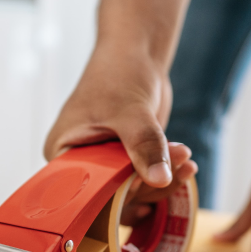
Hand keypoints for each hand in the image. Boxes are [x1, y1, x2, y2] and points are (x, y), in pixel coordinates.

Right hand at [44, 43, 197, 207]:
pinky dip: (168, 174)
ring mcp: (106, 164)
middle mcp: (81, 164)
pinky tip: (187, 165)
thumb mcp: (130, 111)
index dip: (115, 197)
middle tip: (178, 162)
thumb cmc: (118, 74)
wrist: (135, 54)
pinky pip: (146, 179)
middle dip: (148, 184)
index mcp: (63, 154)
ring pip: (135, 190)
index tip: (144, 188)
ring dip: (164, 179)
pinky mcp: (127, 162)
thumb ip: (144, 145)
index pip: (85, 192)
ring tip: (186, 158)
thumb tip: (160, 179)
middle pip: (113, 195)